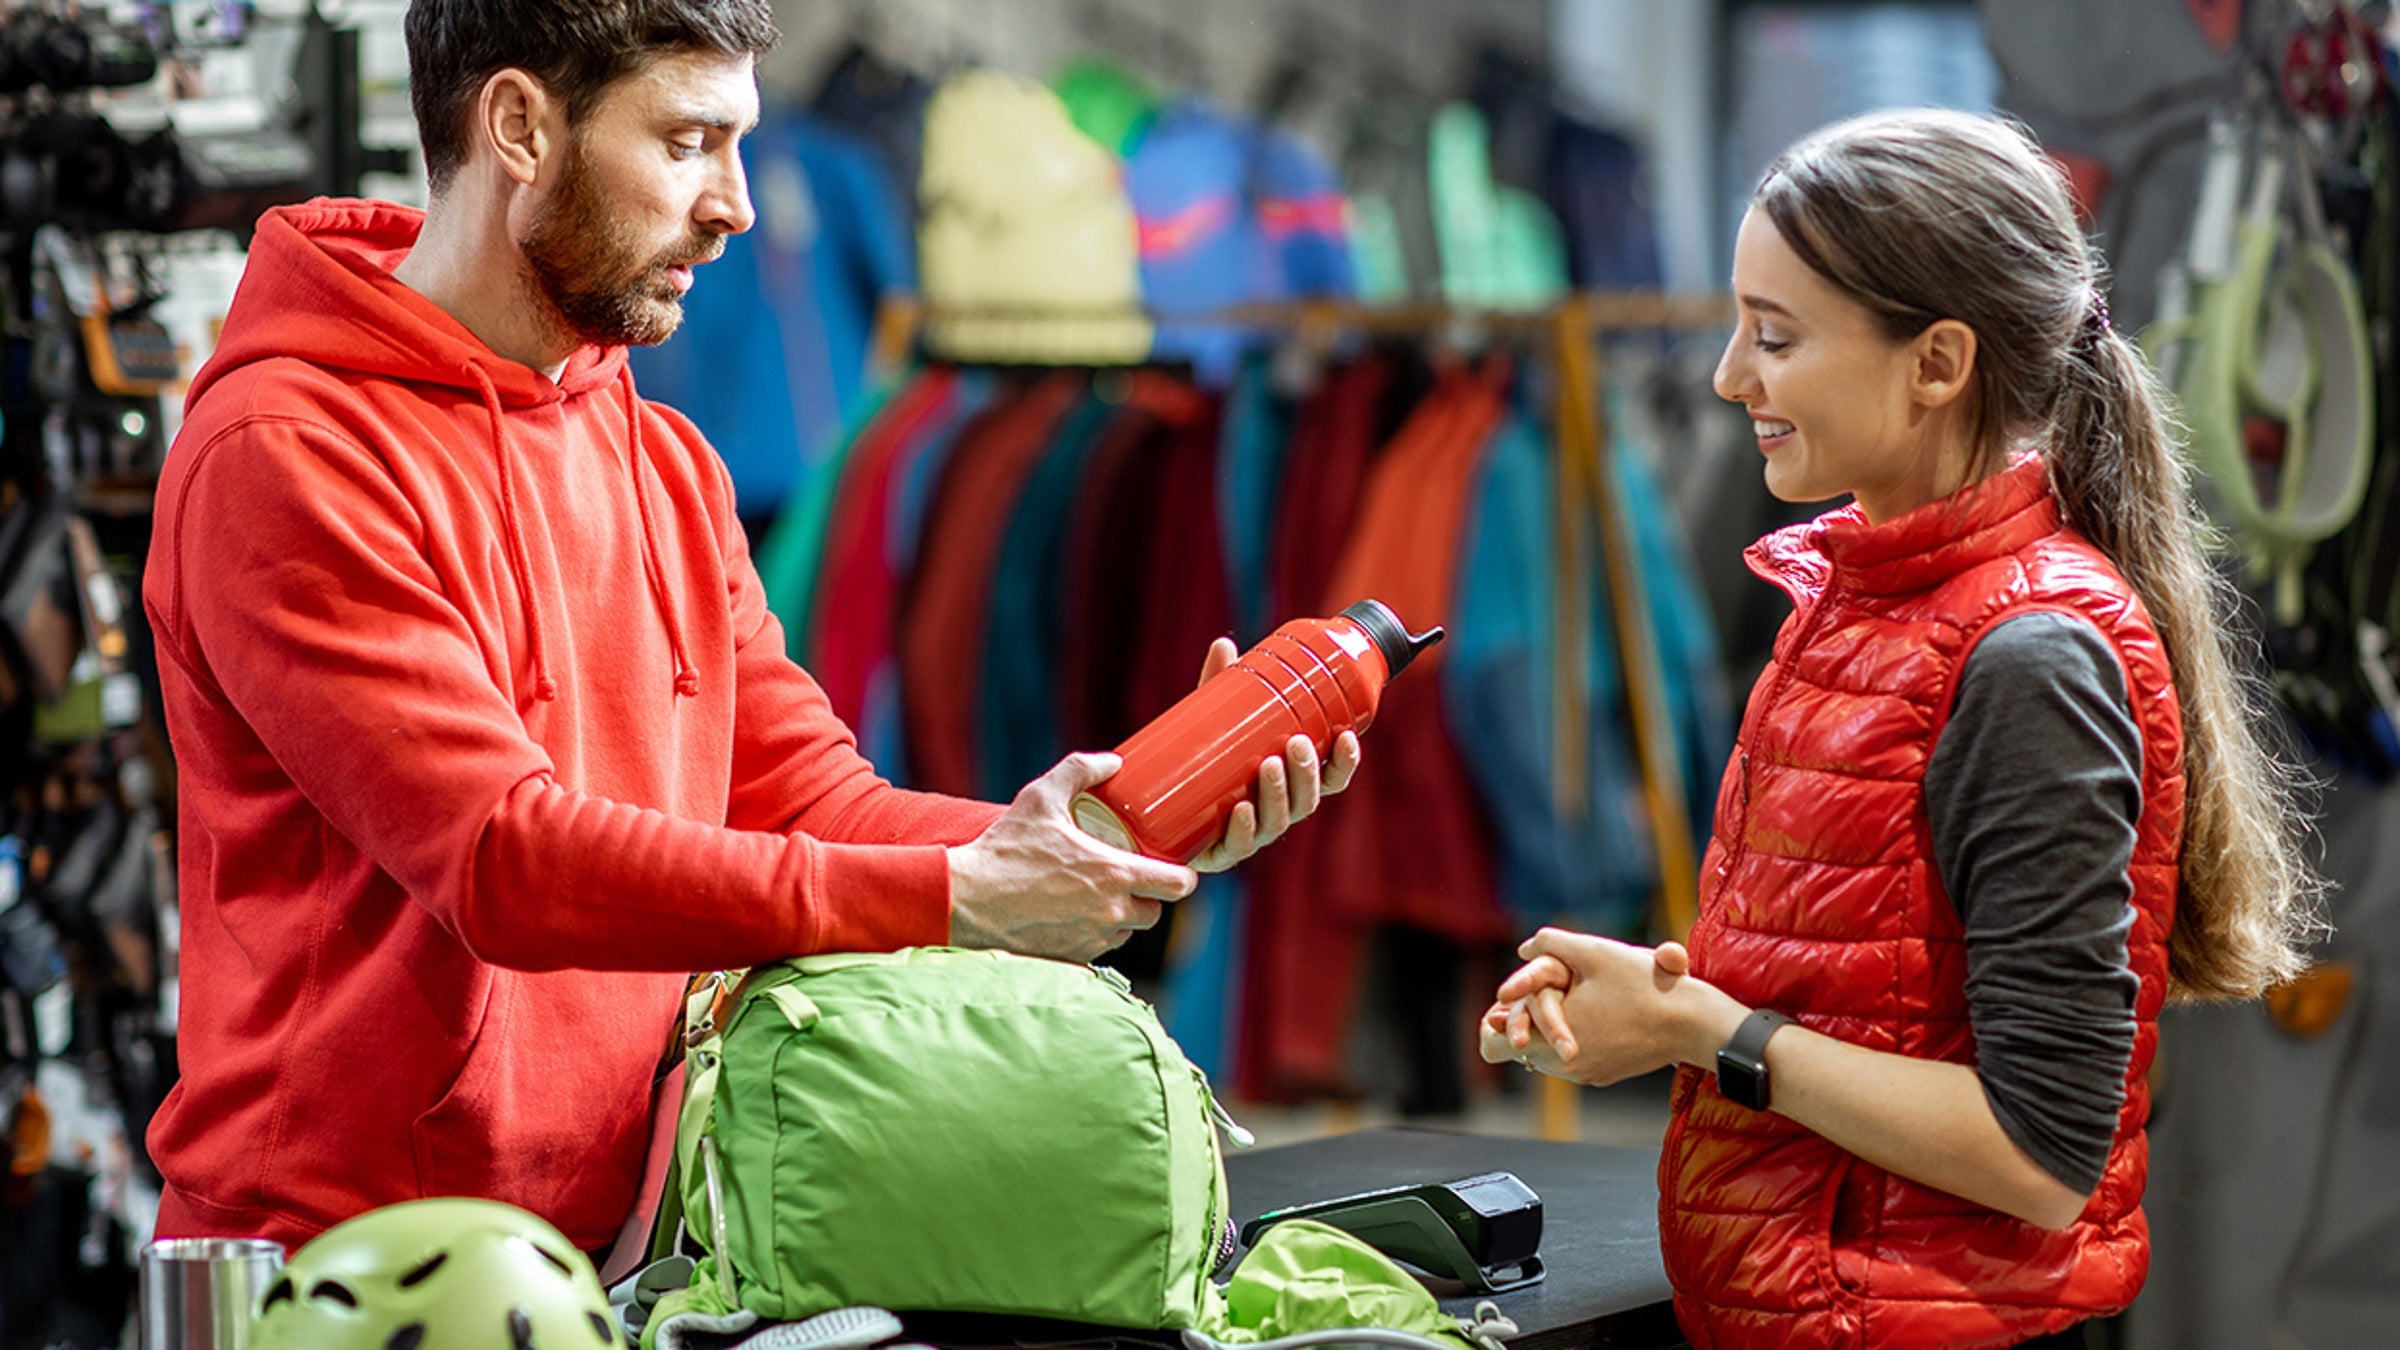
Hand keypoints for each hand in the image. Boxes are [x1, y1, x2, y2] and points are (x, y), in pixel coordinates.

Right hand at [948, 753, 1197, 962]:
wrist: (966, 900)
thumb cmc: (1004, 850)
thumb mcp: (1041, 798)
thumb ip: (1079, 771)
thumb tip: (1112, 761)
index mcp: (1114, 874)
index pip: (1178, 886)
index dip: (1180, 877)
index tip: (1169, 868)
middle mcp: (1110, 912)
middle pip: (1155, 913)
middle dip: (1147, 897)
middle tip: (1126, 877)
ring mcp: (1091, 940)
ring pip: (1127, 933)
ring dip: (1120, 917)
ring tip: (1096, 895)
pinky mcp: (1071, 959)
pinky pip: (1099, 950)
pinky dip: (1094, 935)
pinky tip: (1073, 916)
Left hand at [1185, 637, 1362, 872]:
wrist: (1156, 811)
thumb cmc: (1201, 762)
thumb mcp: (1214, 723)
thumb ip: (1221, 687)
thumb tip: (1224, 644)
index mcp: (1290, 785)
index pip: (1330, 778)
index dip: (1344, 762)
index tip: (1347, 736)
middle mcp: (1278, 812)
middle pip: (1307, 800)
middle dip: (1307, 772)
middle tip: (1295, 743)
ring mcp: (1253, 835)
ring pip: (1278, 821)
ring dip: (1279, 794)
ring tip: (1268, 765)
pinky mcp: (1220, 853)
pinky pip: (1238, 846)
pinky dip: (1243, 829)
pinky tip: (1242, 811)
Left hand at [1485, 930, 1734, 1085]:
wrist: (1691, 1023)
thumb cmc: (1643, 984)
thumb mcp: (1593, 951)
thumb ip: (1551, 943)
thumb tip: (1525, 948)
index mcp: (1549, 1040)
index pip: (1493, 1044)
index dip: (1494, 1020)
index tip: (1507, 1000)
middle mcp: (1563, 1065)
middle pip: (1521, 1047)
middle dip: (1527, 1017)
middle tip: (1544, 990)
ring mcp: (1585, 1074)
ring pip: (1548, 1052)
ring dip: (1553, 1025)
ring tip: (1575, 997)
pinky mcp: (1604, 1075)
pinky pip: (1574, 1057)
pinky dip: (1575, 1037)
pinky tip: (1598, 1013)